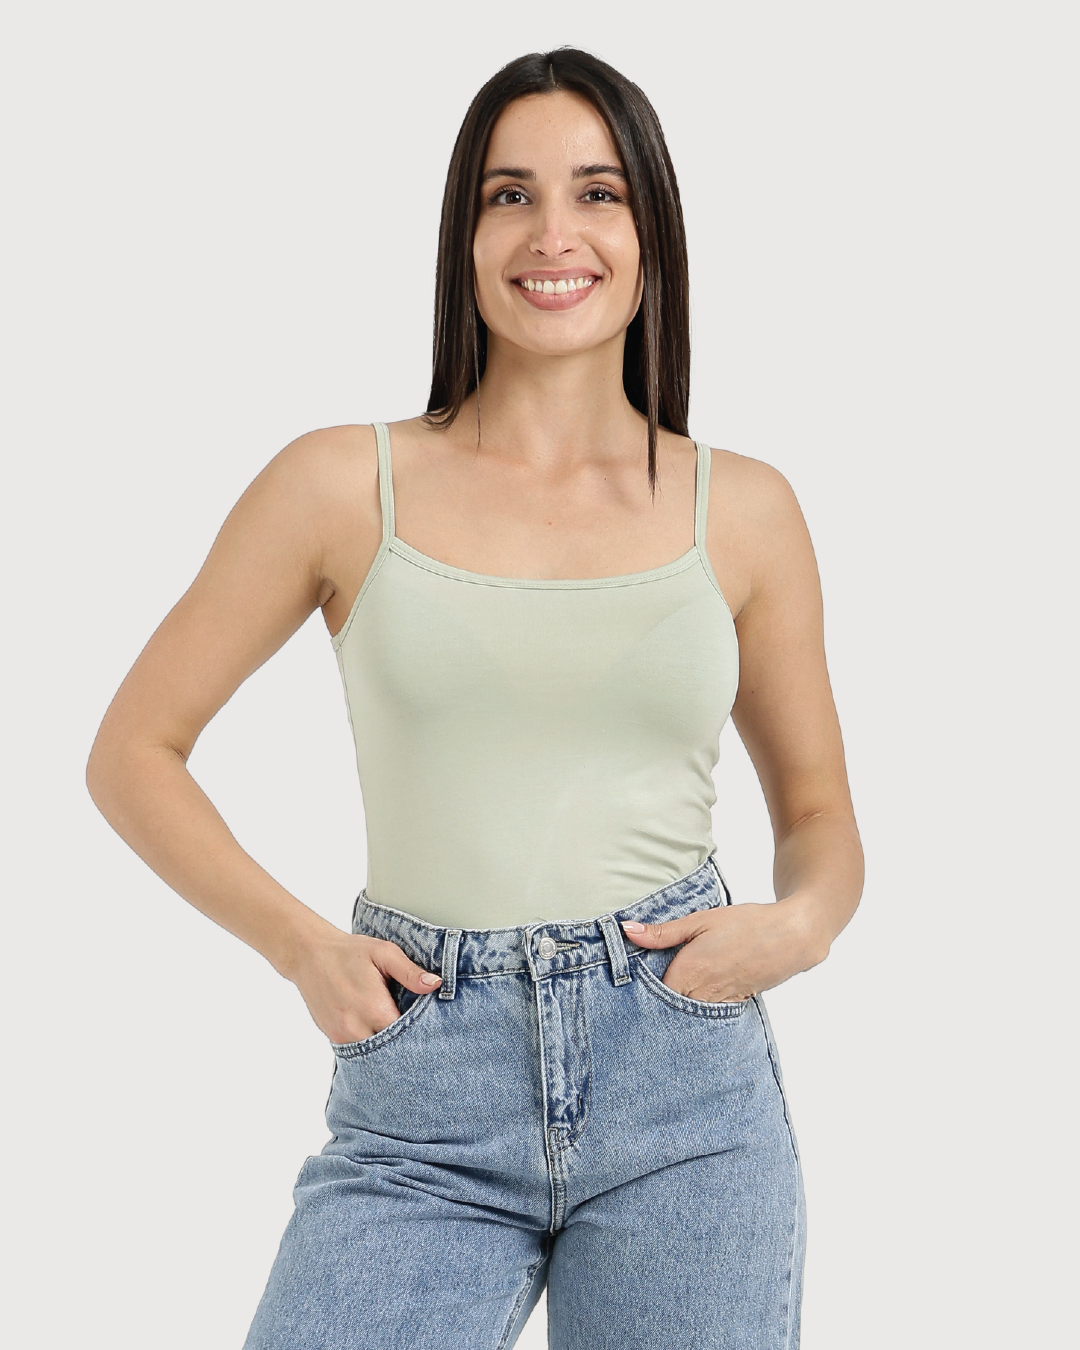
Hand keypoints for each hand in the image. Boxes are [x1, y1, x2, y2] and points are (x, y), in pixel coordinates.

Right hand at [288, 929, 442, 1043]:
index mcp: (374, 1008)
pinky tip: (376, 1027)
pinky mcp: (333, 1037)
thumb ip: (410, 972)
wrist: (310, 955)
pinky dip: (370, 1042)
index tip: (426, 1021)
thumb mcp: (384, 953)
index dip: (419, 1029)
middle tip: (414, 1028)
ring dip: (386, 1044)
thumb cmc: (349, 952)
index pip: (406, 1033)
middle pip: (391, 1048)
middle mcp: (356, 1028)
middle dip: (404, 1040)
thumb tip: (435, 984)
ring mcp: (342, 1035)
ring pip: (374, 1052)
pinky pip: (359, 1048)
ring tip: (394, 1025)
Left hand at [622, 896, 824, 1001]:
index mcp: (689, 973)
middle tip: (642, 990)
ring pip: (687, 1014)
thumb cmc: (746, 924)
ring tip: (670, 991)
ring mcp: (720, 1004)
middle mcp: (702, 994)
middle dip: (655, 1001)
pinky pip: (707, 1013)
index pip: (650, 994)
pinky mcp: (734, 1005)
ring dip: (676, 1006)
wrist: (792, 937)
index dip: (639, 988)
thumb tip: (627, 931)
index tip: (628, 981)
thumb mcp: (700, 920)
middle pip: (667, 1008)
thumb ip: (662, 932)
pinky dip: (697, 1007)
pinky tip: (694, 994)